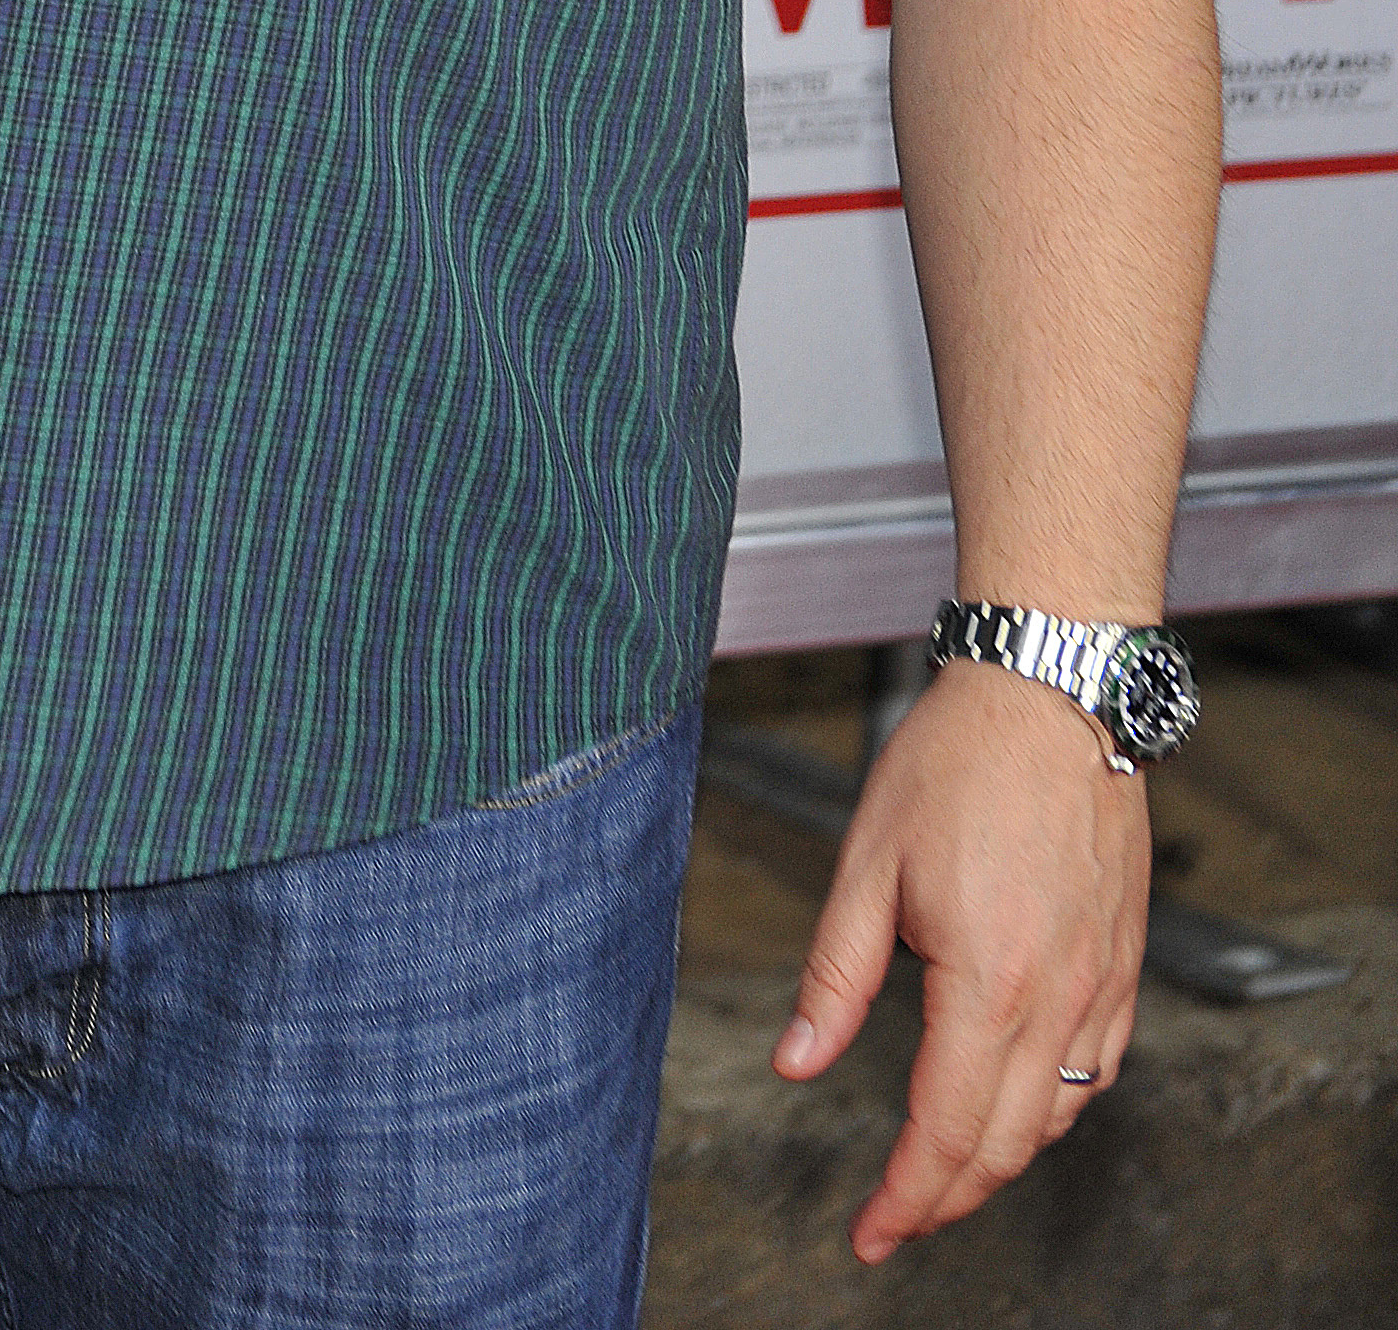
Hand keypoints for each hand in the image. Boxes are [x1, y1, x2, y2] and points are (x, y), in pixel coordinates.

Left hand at [774, 660, 1148, 1260]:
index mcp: (990, 981)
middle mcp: (1060, 997)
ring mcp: (1104, 984)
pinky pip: (1100, 1070)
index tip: (870, 1233)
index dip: (905, 1198)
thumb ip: (835, 975)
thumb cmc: (960, 758)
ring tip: (946, 1172)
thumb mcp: (869, 863)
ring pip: (1058, 1118)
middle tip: (896, 1219)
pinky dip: (1058, 1110)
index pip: (945, 1130)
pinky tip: (1023, 1103)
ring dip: (1000, 1160)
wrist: (1053, 690)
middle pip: (1005, 1145)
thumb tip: (797, 1060)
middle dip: (947, 1198)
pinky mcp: (1127, 962)